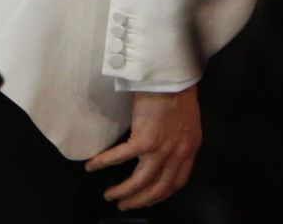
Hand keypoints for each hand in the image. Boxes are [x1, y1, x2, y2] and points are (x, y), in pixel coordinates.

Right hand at [86, 87, 201, 209]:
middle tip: (125, 205)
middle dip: (139, 201)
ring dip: (122, 192)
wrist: (173, 77)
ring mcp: (162, 148)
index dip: (161, 195)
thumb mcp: (187, 125)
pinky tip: (92, 166)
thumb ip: (179, 143)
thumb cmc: (179, 94)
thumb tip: (165, 155)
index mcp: (190, 149)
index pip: (177, 182)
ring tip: (110, 195)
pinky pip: (119, 158)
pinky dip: (103, 163)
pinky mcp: (144, 140)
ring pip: (139, 182)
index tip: (148, 200)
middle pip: (158, 189)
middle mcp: (178, 153)